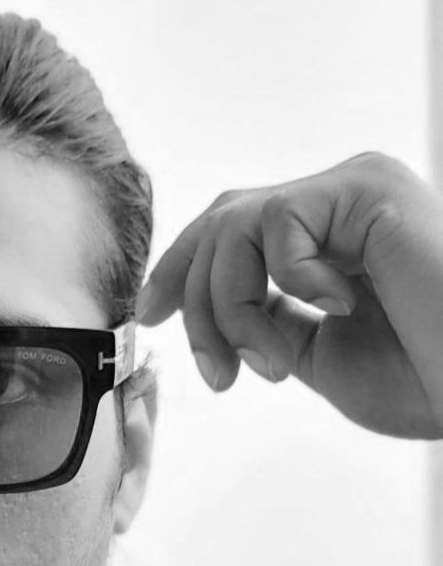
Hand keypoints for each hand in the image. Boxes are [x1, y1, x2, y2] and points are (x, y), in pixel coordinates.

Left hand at [135, 152, 442, 439]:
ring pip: (236, 224)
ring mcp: (357, 188)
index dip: (183, 267)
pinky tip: (344, 306)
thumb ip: (268, 321)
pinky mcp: (368, 187)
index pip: (236, 229)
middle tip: (217, 373)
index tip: (150, 315)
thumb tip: (213, 310)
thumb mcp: (320, 355)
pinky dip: (288, 281)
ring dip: (234, 308)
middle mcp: (344, 201)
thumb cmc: (426, 378)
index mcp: (334, 236)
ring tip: (275, 363)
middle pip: (223, 223)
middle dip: (199, 301)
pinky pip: (277, 223)